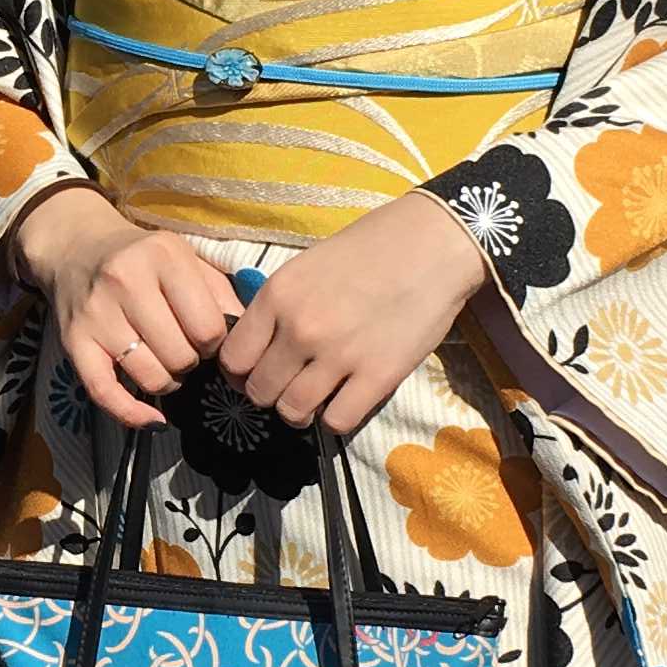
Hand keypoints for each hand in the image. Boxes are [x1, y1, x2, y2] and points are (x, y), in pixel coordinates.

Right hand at [13, 182, 241, 431]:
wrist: (76, 247)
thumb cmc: (143, 257)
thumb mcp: (186, 258)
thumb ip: (220, 294)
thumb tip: (248, 339)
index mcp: (163, 257)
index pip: (207, 327)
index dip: (216, 343)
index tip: (207, 337)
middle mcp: (125, 282)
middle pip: (180, 356)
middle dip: (190, 361)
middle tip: (184, 349)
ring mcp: (97, 314)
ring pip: (150, 377)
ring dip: (166, 382)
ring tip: (164, 364)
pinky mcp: (74, 341)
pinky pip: (104, 393)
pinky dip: (132, 414)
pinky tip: (152, 419)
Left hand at [220, 194, 491, 439]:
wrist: (433, 244)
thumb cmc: (370, 247)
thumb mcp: (306, 266)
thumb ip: (278, 306)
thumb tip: (258, 344)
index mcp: (278, 296)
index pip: (233, 360)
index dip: (240, 373)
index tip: (256, 372)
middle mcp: (301, 329)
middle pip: (260, 391)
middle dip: (270, 394)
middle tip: (289, 386)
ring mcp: (339, 355)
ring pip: (292, 411)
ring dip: (299, 412)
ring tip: (315, 399)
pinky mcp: (378, 376)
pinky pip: (337, 422)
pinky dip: (335, 418)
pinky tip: (345, 399)